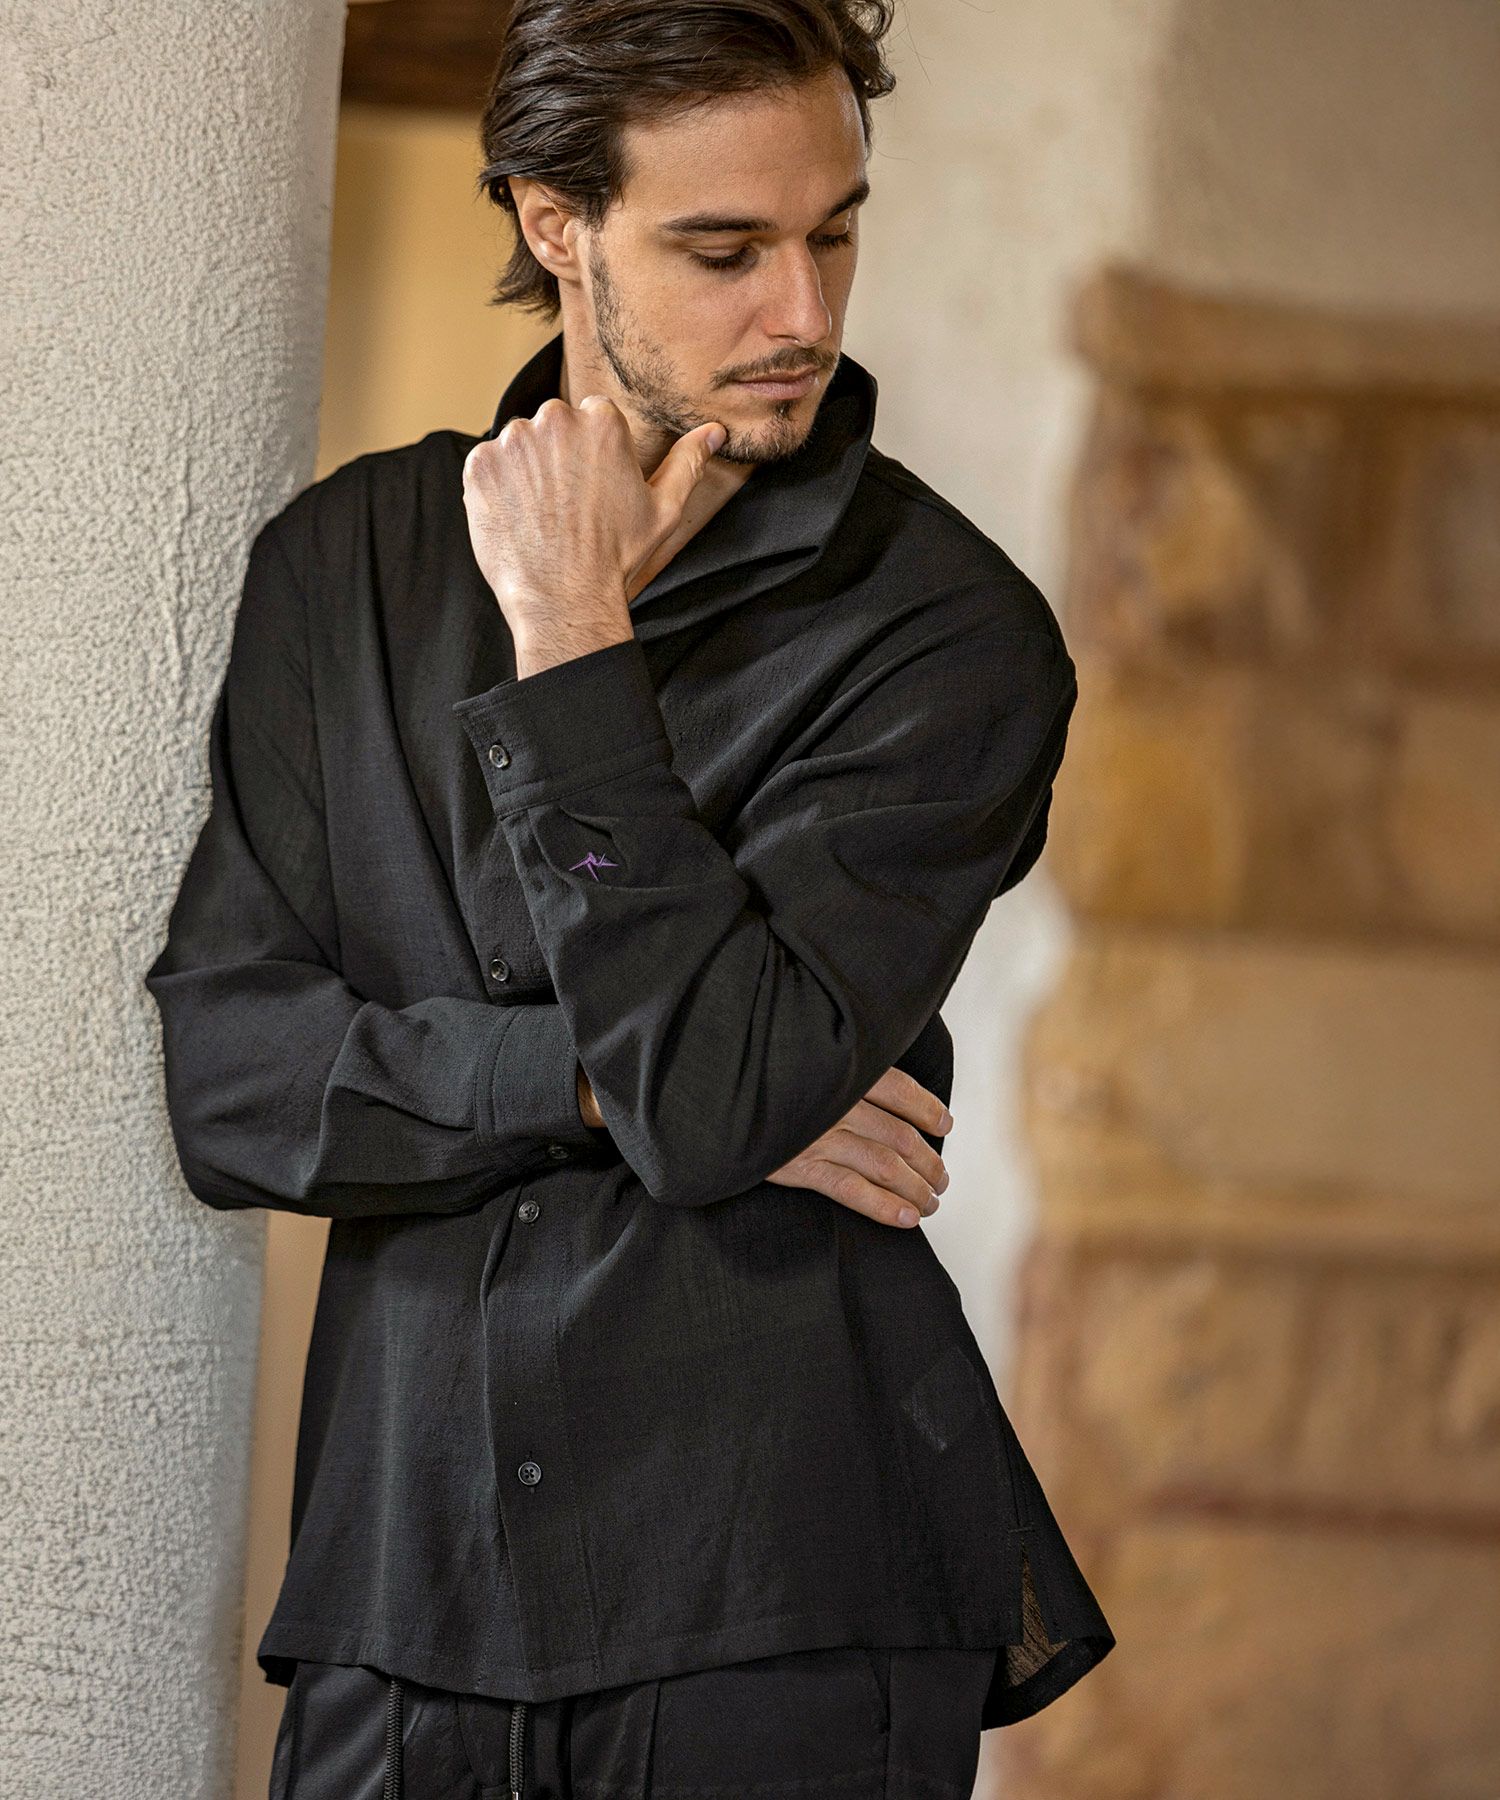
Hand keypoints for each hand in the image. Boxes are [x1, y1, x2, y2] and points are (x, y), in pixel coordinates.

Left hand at [461, 393, 725, 646]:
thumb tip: (714, 432)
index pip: (592, 418)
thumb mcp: (663, 510)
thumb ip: (687, 462)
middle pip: (554, 425)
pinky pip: (487, 464)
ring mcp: (514, 442)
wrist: (564, 597)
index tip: (590, 488)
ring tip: (541, 514)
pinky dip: (496, 487)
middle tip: (566, 505)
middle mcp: (556, 420)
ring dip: (526, 470)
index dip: (591, 455)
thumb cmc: (616, 556)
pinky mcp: (480, 465)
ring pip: (519, 444)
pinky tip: (517, 518)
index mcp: (602, 422)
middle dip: (558, 457)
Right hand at [764, 1067, 951, 1228]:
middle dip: (928, 1161)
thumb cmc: (760, 1076)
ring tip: (932, 1201)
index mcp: (841, 1070)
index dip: (928, 1109)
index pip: (900, 1089)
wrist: (708, 1095)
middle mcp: (836, 1102)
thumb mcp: (801, 1057)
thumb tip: (877, 1086)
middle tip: (941, 1178)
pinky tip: (907, 1219)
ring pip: (884, 1165)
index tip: (944, 1125)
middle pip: (899, 1134)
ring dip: (916, 1187)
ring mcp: (817, 1135)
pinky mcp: (798, 1166)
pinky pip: (851, 1189)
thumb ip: (837, 1068)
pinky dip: (884, 1206)